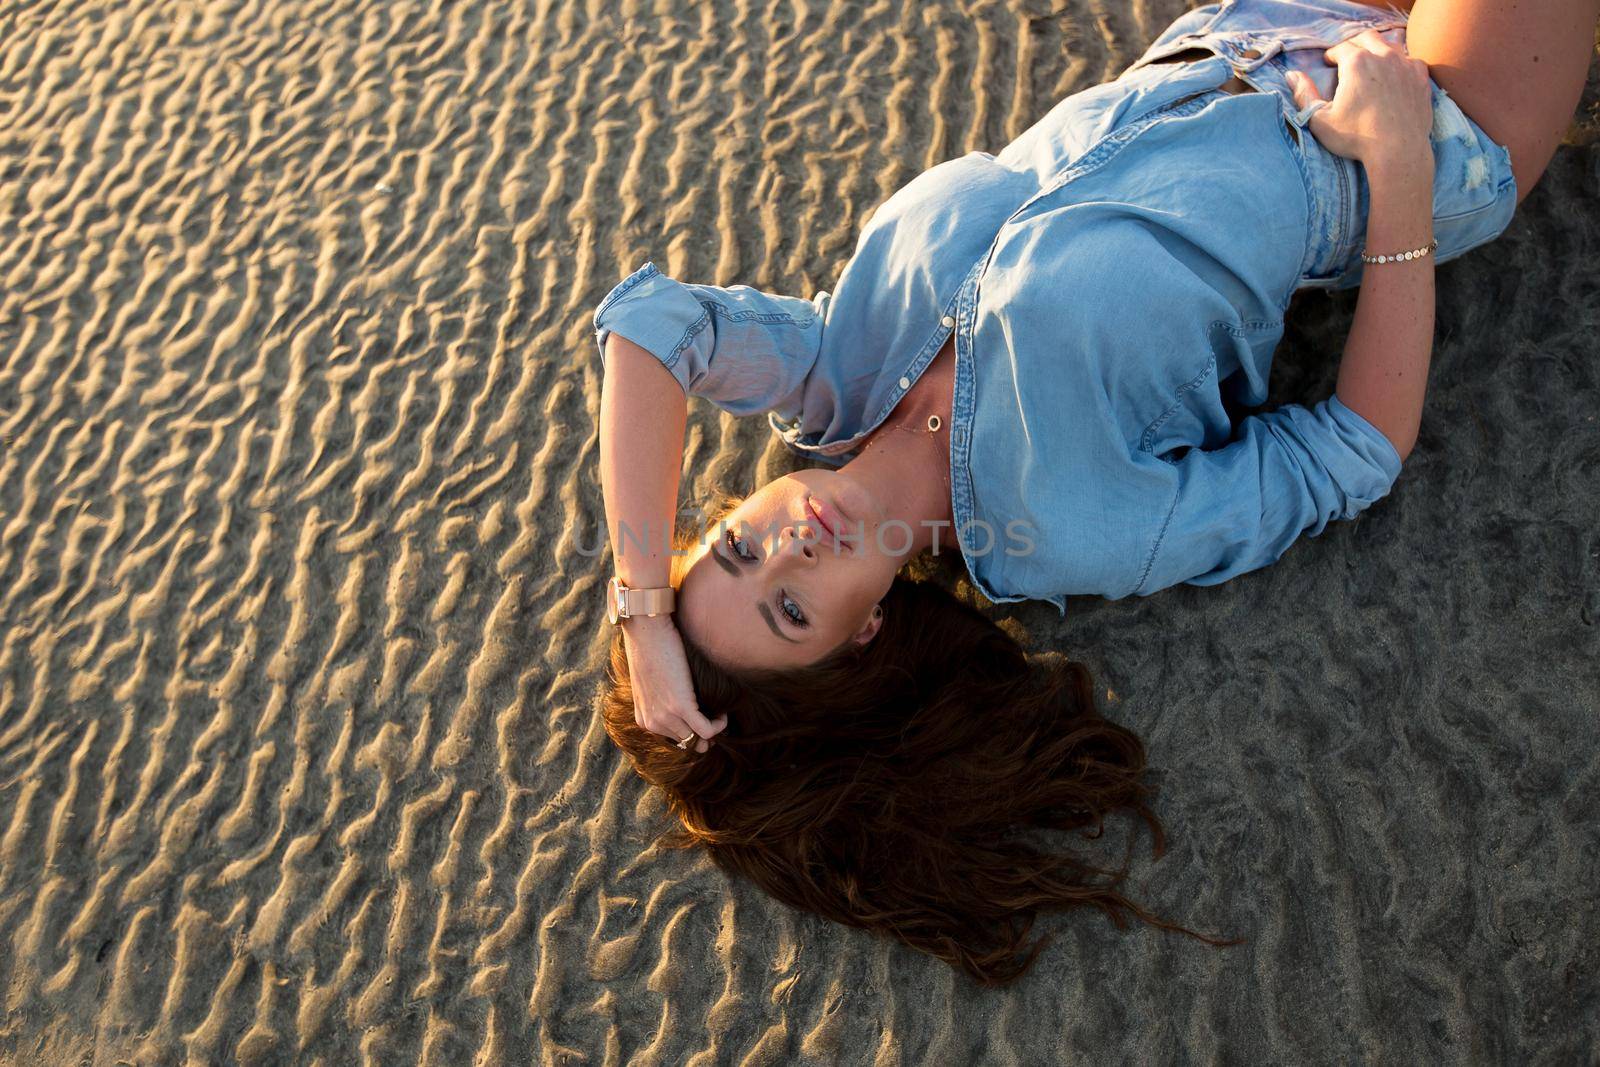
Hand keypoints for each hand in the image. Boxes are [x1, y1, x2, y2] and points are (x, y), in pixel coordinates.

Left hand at [621, 616, 727, 752]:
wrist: (647, 633)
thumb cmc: (650, 650)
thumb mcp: (651, 684)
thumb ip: (662, 700)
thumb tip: (684, 706)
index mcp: (644, 720)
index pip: (674, 739)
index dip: (692, 734)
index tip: (705, 722)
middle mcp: (653, 723)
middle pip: (687, 741)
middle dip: (703, 735)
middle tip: (716, 720)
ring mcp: (666, 716)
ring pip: (698, 738)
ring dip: (713, 728)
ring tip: (719, 713)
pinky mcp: (681, 707)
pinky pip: (707, 729)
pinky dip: (719, 724)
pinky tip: (722, 713)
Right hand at [1286, 28, 1434, 169]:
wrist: (1399, 151)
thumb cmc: (1356, 138)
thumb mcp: (1319, 120)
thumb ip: (1304, 95)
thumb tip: (1292, 75)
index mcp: (1357, 63)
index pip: (1341, 48)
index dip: (1332, 55)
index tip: (1328, 63)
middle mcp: (1383, 56)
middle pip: (1367, 38)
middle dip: (1354, 46)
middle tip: (1347, 59)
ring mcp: (1406, 65)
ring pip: (1390, 45)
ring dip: (1377, 51)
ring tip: (1370, 66)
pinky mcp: (1421, 77)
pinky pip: (1410, 60)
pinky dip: (1400, 64)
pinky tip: (1394, 77)